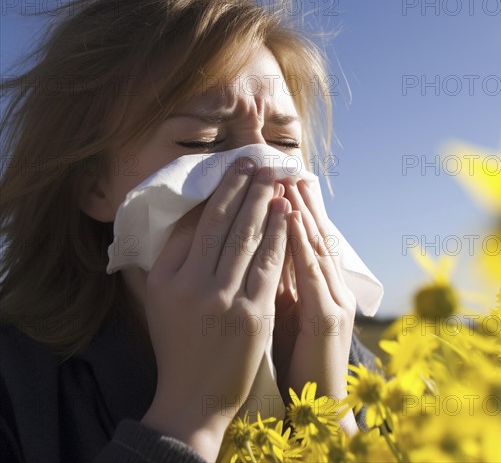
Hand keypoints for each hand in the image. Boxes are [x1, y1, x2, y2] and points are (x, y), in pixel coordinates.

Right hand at [141, 159, 290, 459]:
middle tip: (257, 160)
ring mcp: (223, 299)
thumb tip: (192, 214)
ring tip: (273, 176)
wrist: (192, 395)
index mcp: (166, 277)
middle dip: (242, 187)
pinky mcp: (253, 314)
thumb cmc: (178, 342)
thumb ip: (169, 256)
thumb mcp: (159, 297)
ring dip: (262, 202)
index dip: (217, 192)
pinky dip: (278, 234)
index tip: (233, 169)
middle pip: (221, 224)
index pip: (194, 223)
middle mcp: (191, 284)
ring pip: (246, 238)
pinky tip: (286, 212)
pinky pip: (268, 264)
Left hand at [273, 179, 357, 432]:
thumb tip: (249, 250)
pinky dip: (305, 242)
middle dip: (297, 196)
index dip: (292, 205)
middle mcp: (328, 285)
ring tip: (289, 175)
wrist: (319, 406)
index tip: (275, 175)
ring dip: (303, 207)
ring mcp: (333, 298)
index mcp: (316, 284)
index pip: (303, 236)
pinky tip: (295, 217)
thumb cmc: (296, 358)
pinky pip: (315, 273)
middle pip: (313, 231)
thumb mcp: (283, 312)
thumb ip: (274, 280)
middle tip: (283, 161)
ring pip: (316, 243)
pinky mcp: (330, 318)